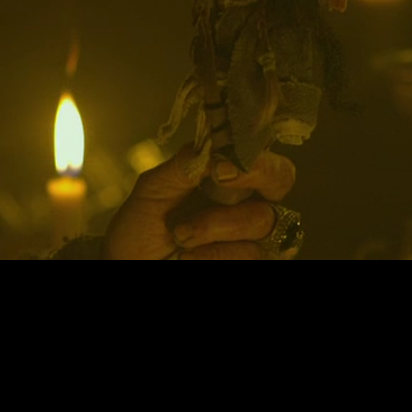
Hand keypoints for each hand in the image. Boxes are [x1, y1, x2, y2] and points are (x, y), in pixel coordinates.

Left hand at [105, 144, 296, 259]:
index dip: (255, 160)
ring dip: (214, 225)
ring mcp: (253, 237)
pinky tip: (187, 255)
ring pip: (261, 221)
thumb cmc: (143, 224)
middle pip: (280, 182)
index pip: (264, 159)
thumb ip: (185, 164)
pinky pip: (248, 253)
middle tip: (217, 182)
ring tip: (180, 233)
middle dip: (253, 178)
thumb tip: (216, 149)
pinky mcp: (247, 261)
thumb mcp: (155, 187)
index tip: (220, 168)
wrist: (132, 261)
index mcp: (230, 177)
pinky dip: (212, 253)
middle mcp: (248, 203)